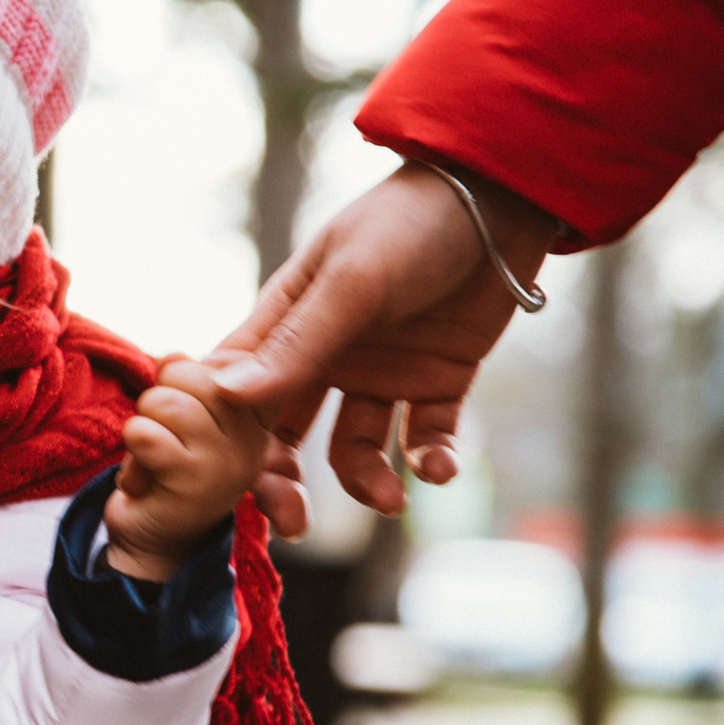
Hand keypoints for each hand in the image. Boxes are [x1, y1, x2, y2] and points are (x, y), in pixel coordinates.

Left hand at [102, 359, 273, 580]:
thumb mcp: (182, 410)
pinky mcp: (197, 484)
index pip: (223, 361)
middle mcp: (256, 437)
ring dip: (141, 427)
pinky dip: (131, 452)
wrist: (150, 538)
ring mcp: (231, 462)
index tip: (185, 415)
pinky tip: (141, 479)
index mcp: (259, 414)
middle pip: (190, 374)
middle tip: (162, 439)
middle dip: (158, 399)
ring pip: (165, 402)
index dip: (186, 377)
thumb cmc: (166, 466)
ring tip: (151, 458)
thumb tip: (173, 357)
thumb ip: (186, 376)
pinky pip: (145, 435)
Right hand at [210, 162, 556, 516]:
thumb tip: (228, 397)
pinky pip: (422, 438)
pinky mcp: (436, 382)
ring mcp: (380, 371)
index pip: (234, 393)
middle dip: (283, 482)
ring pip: (355, 448)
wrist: (503, 200)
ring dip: (367, 481)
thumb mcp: (350, 282)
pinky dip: (430, 460)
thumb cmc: (409, 224)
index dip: (221, 439)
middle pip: (284, 433)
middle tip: (294, 525)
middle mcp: (325, 354)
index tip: (220, 485)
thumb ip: (297, 344)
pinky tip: (439, 467)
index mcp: (284, 324)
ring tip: (392, 501)